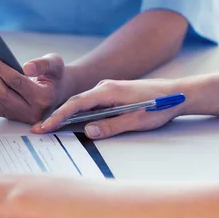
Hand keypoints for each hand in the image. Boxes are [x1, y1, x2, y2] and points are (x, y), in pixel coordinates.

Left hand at [0, 53, 71, 123]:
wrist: (57, 91)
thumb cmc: (54, 75)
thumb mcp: (55, 64)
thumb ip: (43, 64)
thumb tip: (27, 67)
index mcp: (43, 97)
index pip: (16, 82)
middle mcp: (31, 111)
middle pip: (1, 93)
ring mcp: (20, 116)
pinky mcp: (11, 117)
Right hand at [33, 79, 181, 139]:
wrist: (179, 92)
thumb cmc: (161, 105)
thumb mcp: (136, 119)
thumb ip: (111, 125)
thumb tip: (88, 131)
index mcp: (108, 90)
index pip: (76, 104)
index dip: (59, 116)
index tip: (45, 127)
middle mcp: (105, 86)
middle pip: (75, 102)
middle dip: (57, 117)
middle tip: (40, 130)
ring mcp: (108, 89)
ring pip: (82, 102)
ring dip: (67, 115)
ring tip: (50, 128)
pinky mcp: (113, 93)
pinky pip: (91, 103)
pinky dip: (79, 112)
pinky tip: (72, 122)